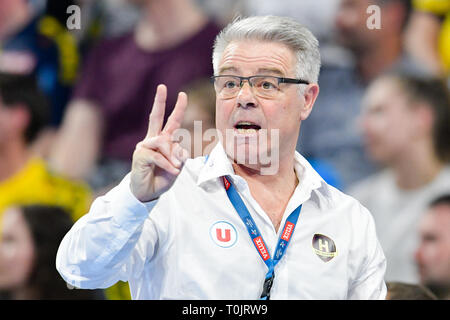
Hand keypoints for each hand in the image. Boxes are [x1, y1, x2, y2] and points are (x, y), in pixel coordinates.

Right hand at [130, 84, 188, 201]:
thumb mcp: (176, 166)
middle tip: (162, 86)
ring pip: (164, 143)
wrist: (146, 193)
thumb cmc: (161, 178)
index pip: (170, 122)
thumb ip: (179, 155)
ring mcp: (145, 147)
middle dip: (159, 101)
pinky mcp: (141, 156)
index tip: (182, 94)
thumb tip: (177, 147)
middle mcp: (152, 141)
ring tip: (175, 169)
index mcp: (162, 141)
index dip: (177, 108)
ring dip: (173, 157)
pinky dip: (168, 165)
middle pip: (156, 117)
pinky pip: (160, 156)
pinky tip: (173, 171)